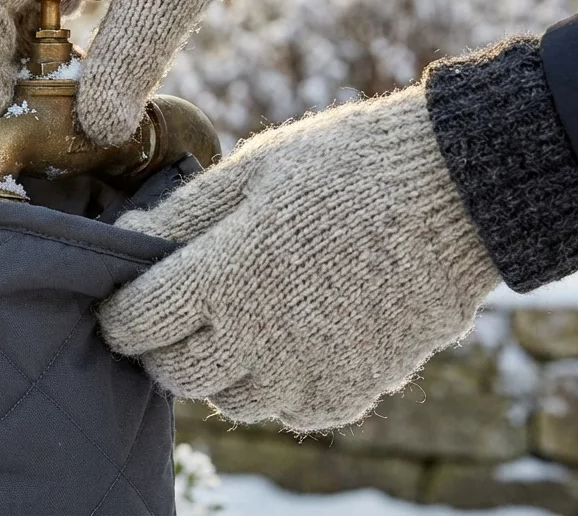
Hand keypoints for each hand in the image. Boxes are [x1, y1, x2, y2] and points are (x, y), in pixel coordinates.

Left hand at [98, 86, 501, 431]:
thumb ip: (179, 216)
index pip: (137, 323)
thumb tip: (122, 241)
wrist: (458, 191)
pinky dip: (279, 388)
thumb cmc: (346, 165)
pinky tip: (289, 344)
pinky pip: (291, 412)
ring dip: (219, 370)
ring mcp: (309, 373)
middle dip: (160, 346)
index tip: (123, 299)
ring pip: (230, 400)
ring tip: (236, 324)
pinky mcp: (354, 391)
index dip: (118, 312)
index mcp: (225, 277)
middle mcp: (260, 339)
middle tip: (173, 315)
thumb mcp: (251, 169)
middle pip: (174, 373)